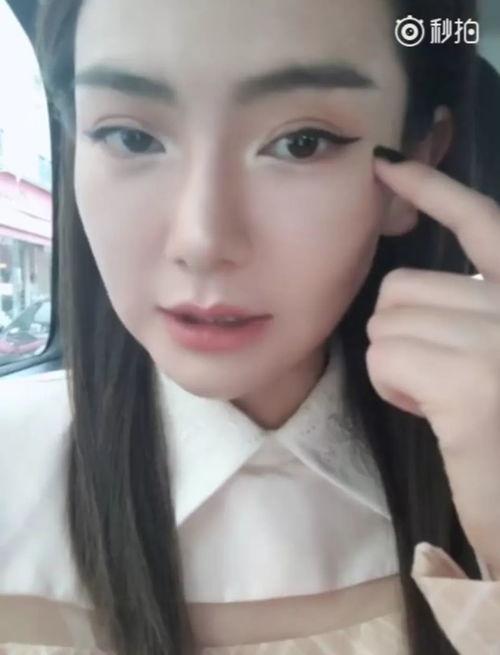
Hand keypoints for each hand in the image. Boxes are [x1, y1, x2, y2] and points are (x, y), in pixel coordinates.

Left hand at [366, 150, 499, 577]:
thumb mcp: (488, 362)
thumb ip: (469, 316)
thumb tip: (412, 298)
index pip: (481, 222)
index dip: (432, 189)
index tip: (386, 162)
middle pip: (404, 288)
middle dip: (402, 334)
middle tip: (438, 378)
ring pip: (387, 322)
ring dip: (397, 362)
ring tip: (439, 398)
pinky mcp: (473, 385)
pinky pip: (386, 355)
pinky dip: (393, 386)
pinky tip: (429, 413)